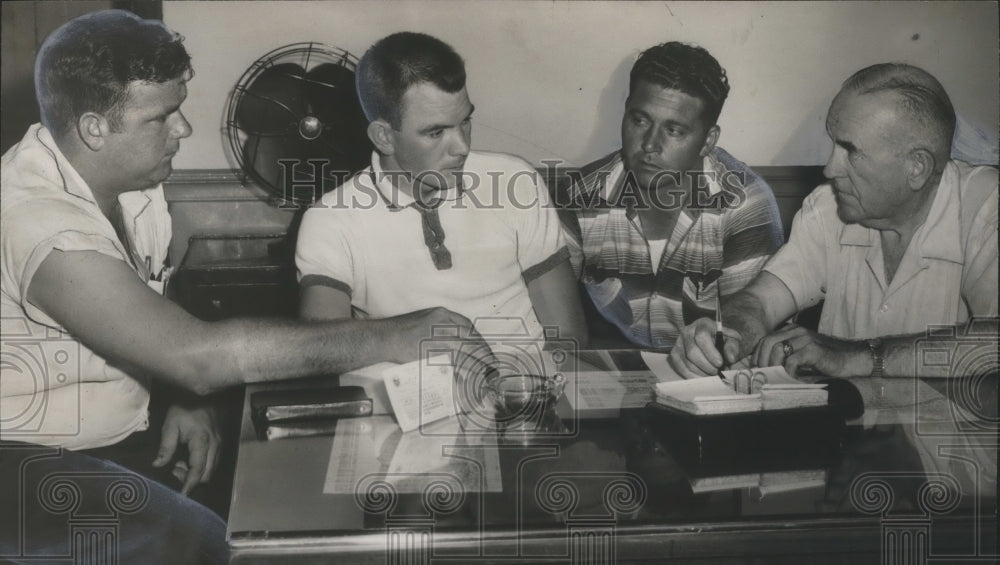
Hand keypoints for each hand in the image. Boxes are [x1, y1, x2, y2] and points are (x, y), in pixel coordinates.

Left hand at [152, 403, 220, 495]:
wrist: (200, 395)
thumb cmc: (183, 409)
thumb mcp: (170, 426)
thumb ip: (166, 447)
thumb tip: (157, 466)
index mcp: (202, 442)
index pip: (197, 471)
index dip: (189, 485)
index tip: (181, 496)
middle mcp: (214, 446)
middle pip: (207, 475)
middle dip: (191, 480)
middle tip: (174, 472)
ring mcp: (219, 445)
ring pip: (210, 470)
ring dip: (195, 474)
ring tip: (178, 465)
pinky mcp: (219, 443)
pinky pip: (212, 462)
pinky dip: (200, 467)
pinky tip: (187, 459)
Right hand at [385, 306, 497, 400]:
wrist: (383, 338)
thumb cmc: (400, 334)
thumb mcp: (424, 326)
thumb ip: (440, 334)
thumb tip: (456, 348)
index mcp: (441, 313)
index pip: (467, 326)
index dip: (478, 340)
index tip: (486, 351)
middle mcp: (442, 320)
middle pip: (470, 336)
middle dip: (483, 351)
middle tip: (491, 364)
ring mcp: (437, 332)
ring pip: (465, 347)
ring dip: (477, 360)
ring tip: (485, 372)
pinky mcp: (432, 346)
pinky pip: (454, 358)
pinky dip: (463, 366)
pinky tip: (469, 375)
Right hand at [669, 317, 743, 378]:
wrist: (712, 341)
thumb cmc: (722, 340)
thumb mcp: (732, 340)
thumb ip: (733, 347)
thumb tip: (730, 358)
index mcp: (702, 324)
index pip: (701, 337)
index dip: (710, 352)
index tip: (720, 363)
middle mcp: (687, 332)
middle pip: (692, 352)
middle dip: (707, 366)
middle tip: (717, 372)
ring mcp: (678, 343)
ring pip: (687, 363)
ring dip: (701, 373)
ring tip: (712, 374)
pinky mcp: (674, 354)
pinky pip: (681, 369)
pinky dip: (693, 376)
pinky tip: (703, 377)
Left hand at [754, 324, 870, 377]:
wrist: (853, 359)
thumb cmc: (826, 361)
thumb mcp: (802, 356)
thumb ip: (785, 357)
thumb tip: (764, 370)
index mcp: (792, 330)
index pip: (765, 340)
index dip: (757, 355)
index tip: (756, 370)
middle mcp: (797, 331)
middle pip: (767, 342)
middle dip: (761, 361)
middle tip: (763, 376)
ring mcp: (806, 338)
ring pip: (777, 350)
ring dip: (773, 366)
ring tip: (776, 378)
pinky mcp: (814, 349)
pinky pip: (792, 360)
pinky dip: (788, 372)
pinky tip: (792, 379)